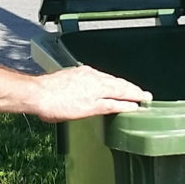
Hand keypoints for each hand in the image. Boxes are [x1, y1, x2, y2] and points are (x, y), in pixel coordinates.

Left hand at [29, 66, 151, 122]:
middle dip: (131, 89)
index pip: (124, 88)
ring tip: (127, 91)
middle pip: (118, 82)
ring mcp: (84, 73)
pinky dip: (107, 82)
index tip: (147, 98)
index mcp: (100, 85)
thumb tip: (130, 105)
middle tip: (143, 95)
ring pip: (108, 79)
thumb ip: (111, 106)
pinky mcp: (76, 74)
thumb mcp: (89, 110)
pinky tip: (105, 86)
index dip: (137, 94)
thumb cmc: (59, 104)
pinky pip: (98, 77)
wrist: (37, 94)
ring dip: (120, 85)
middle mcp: (94, 76)